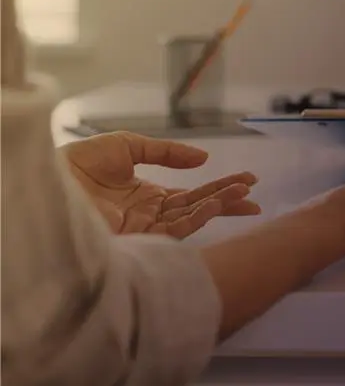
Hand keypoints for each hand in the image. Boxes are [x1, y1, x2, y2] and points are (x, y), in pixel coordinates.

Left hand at [61, 132, 260, 238]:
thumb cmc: (77, 164)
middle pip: (198, 209)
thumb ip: (166, 152)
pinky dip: (197, 218)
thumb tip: (203, 159)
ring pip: (191, 220)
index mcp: (147, 196)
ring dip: (218, 208)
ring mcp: (144, 229)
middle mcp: (150, 215)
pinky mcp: (137, 239)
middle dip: (228, 201)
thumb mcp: (127, 146)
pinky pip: (174, 230)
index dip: (219, 187)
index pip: (191, 195)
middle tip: (255, 195)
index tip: (248, 180)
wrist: (47, 182)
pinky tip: (215, 205)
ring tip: (243, 196)